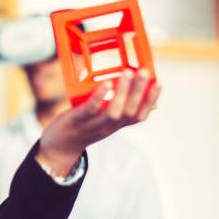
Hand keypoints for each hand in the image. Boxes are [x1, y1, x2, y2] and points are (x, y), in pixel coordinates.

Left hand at [37, 68, 160, 175]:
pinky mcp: (77, 120)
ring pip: (113, 112)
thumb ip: (120, 110)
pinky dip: (100, 97)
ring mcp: (93, 125)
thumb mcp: (104, 120)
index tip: (159, 82)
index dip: (151, 100)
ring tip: (127, 72)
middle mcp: (109, 127)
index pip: (140, 115)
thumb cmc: (84, 127)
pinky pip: (91, 109)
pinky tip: (106, 84)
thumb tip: (137, 99)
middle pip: (130, 112)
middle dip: (140, 91)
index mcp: (116, 125)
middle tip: (144, 71)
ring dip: (123, 92)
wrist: (59, 147)